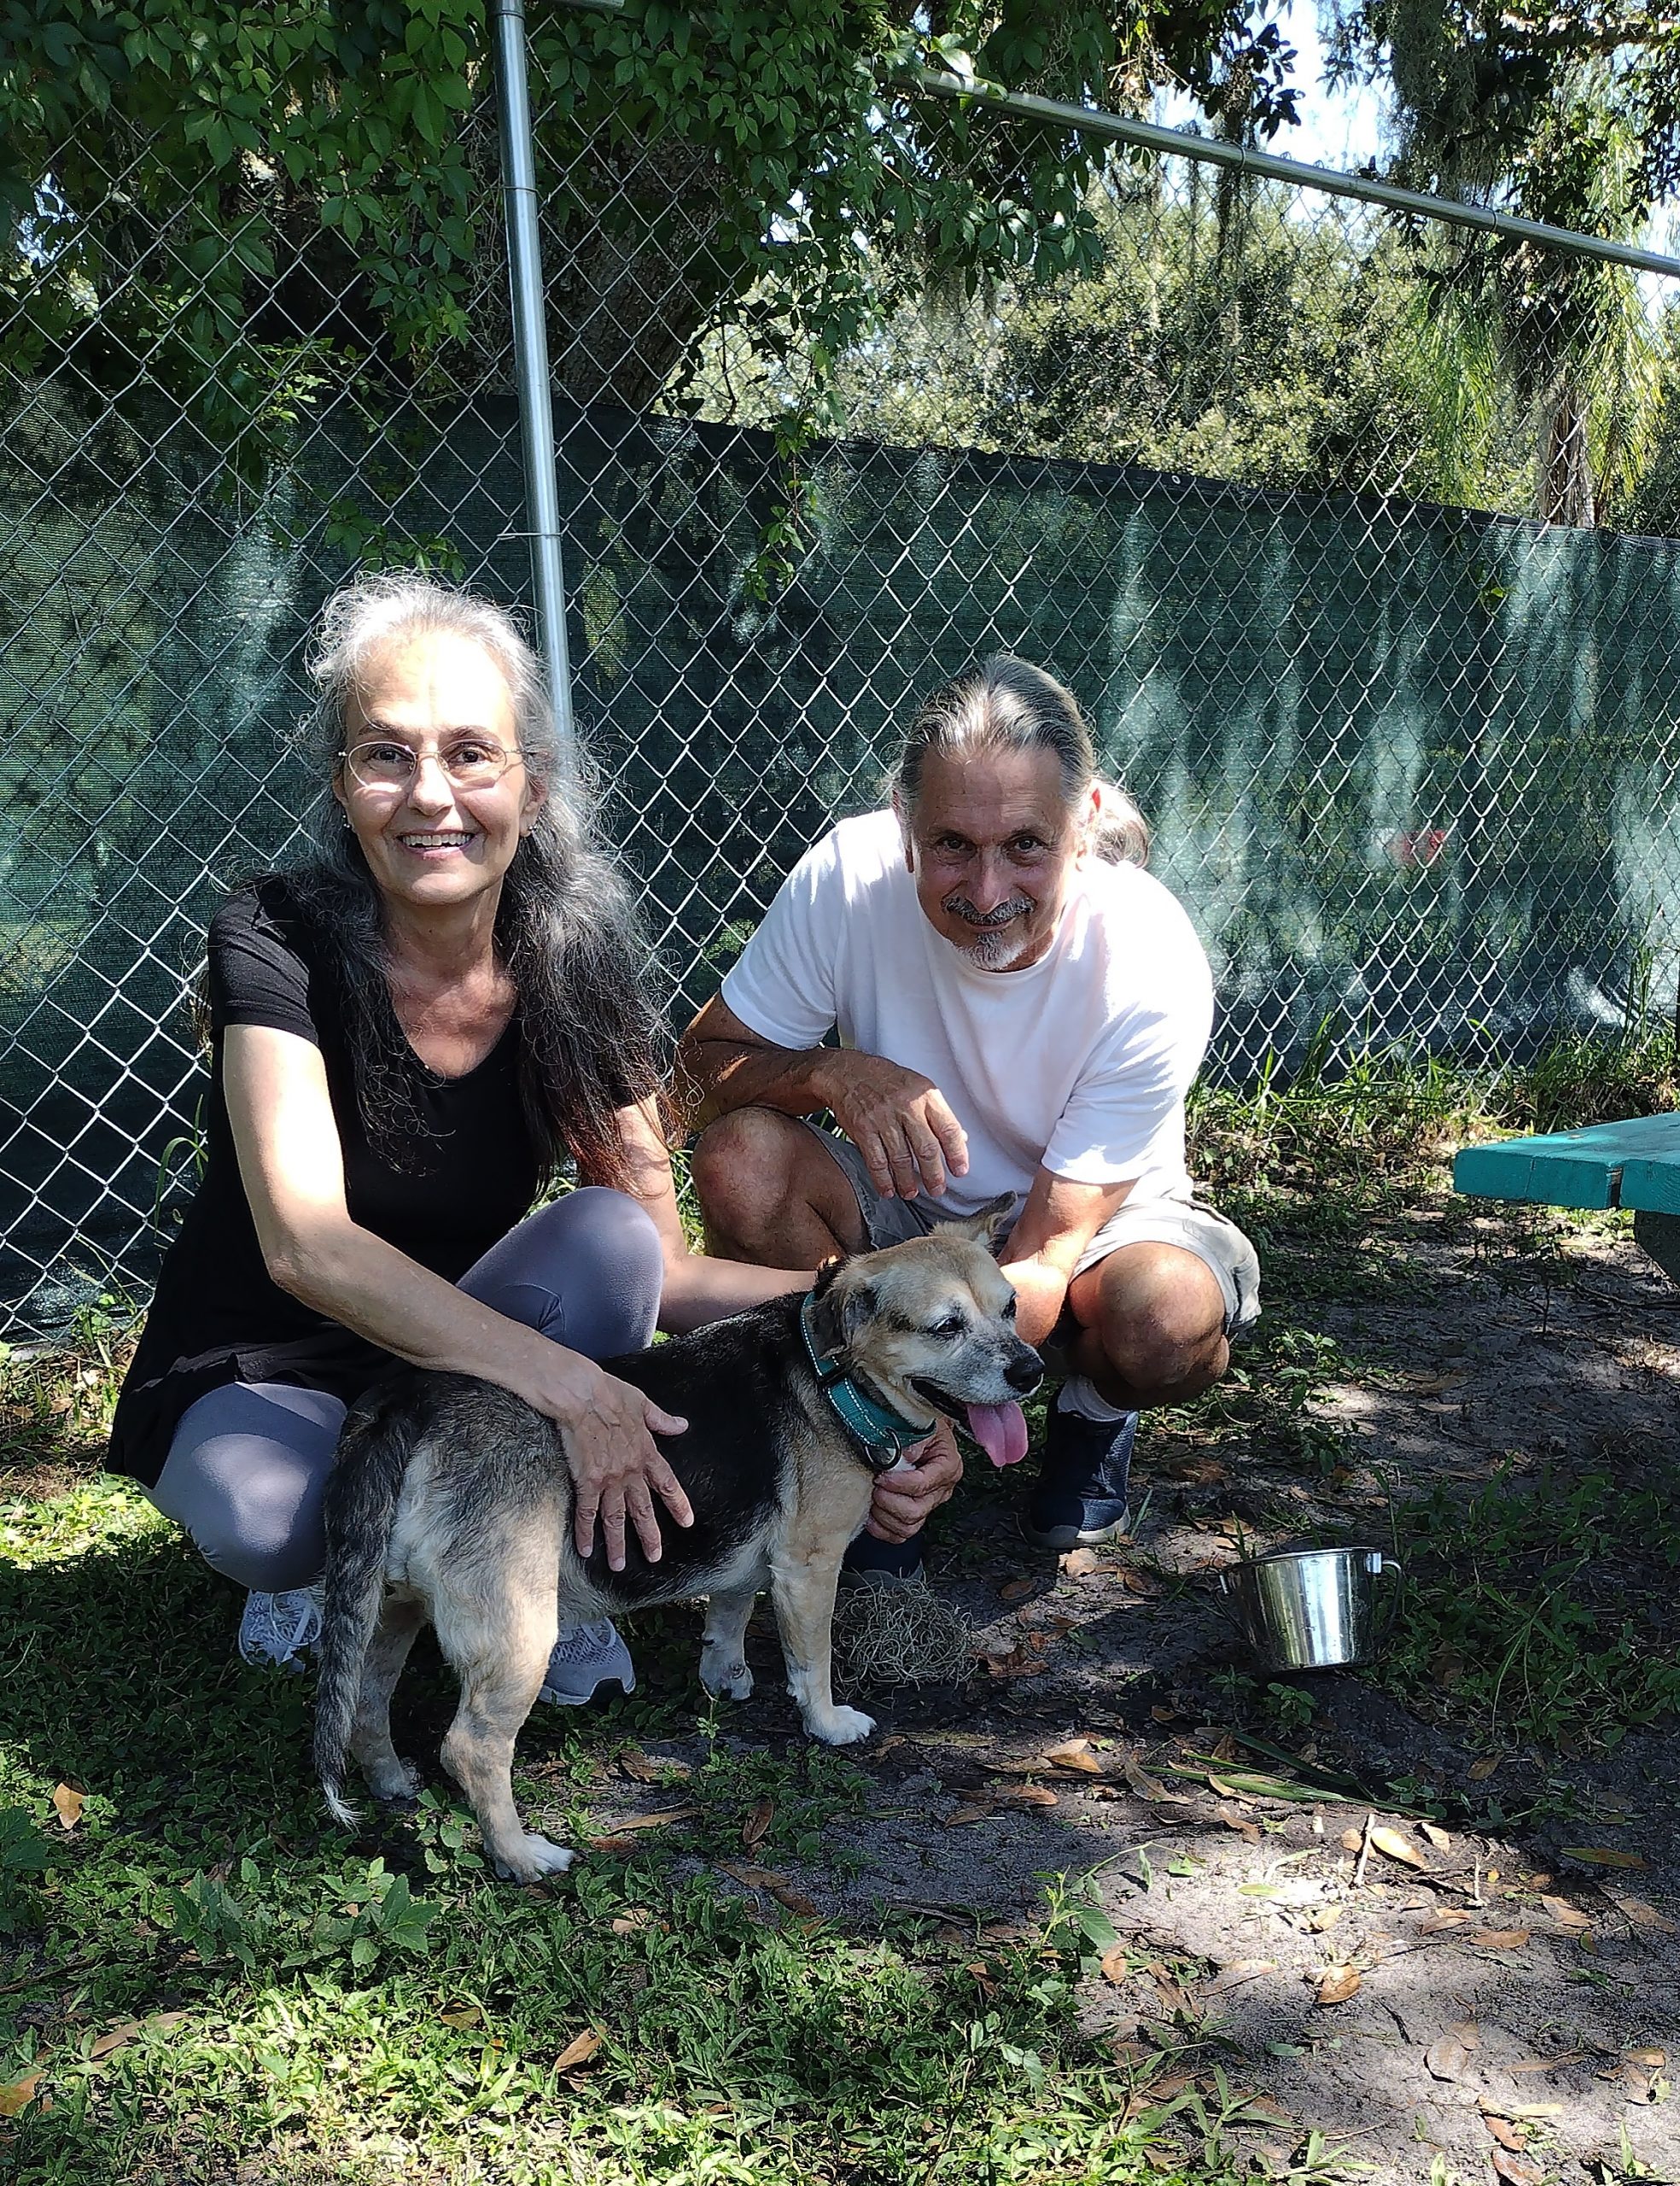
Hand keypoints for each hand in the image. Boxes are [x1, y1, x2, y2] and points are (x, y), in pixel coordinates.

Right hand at [536, 1352, 691, 1569]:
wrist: (581, 1393)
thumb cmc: (610, 1394)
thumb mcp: (643, 1403)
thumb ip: (661, 1420)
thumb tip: (682, 1425)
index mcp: (646, 1452)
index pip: (667, 1484)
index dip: (677, 1504)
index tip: (687, 1522)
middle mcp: (631, 1470)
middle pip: (643, 1509)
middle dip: (649, 1535)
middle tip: (655, 1557)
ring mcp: (609, 1478)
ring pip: (616, 1517)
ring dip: (618, 1543)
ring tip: (619, 1566)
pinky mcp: (587, 1480)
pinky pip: (587, 1512)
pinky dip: (587, 1532)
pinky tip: (586, 1550)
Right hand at [815, 1052, 968, 1199]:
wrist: (849, 1072)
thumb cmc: (888, 1081)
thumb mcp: (919, 1087)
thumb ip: (938, 1114)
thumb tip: (962, 1140)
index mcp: (925, 1095)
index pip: (948, 1128)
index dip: (957, 1153)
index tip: (960, 1171)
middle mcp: (906, 1106)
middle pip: (926, 1148)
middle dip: (933, 1175)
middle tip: (937, 1189)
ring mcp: (883, 1118)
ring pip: (900, 1158)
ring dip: (907, 1181)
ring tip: (911, 1193)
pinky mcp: (863, 1129)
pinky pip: (876, 1160)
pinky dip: (882, 1179)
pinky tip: (888, 1189)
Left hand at [865, 1417, 962, 1541]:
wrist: (923, 1431)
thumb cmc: (923, 1427)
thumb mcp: (922, 1424)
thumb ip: (914, 1439)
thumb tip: (903, 1456)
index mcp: (948, 1466)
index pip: (922, 1484)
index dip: (898, 1483)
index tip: (881, 1476)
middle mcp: (942, 1490)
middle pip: (915, 1511)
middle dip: (889, 1501)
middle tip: (875, 1487)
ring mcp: (930, 1504)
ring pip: (908, 1526)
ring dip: (884, 1515)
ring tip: (874, 1498)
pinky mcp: (917, 1514)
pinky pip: (900, 1534)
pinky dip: (883, 1530)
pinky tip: (873, 1515)